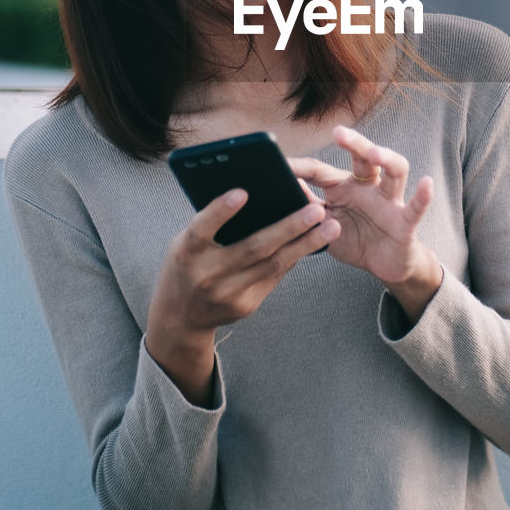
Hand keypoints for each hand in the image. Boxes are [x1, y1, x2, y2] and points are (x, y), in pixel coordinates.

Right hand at [146, 189, 338, 402]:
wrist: (180, 316)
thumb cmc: (187, 264)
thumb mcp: (187, 242)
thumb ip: (211, 224)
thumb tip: (256, 196)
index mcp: (186, 253)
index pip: (202, 230)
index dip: (220, 211)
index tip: (243, 192)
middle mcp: (206, 276)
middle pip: (252, 249)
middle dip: (288, 228)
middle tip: (316, 209)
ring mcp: (227, 295)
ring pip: (272, 265)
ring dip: (304, 244)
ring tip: (329, 227)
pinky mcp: (245, 306)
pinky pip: (274, 277)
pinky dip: (294, 257)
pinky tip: (313, 242)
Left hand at [288, 126, 439, 305]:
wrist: (385, 265)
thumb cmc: (354, 240)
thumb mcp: (324, 226)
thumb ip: (308, 209)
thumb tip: (284, 190)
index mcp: (344, 188)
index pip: (322, 171)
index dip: (301, 168)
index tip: (280, 164)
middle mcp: (368, 188)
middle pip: (364, 158)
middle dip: (354, 143)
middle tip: (339, 132)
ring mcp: (389, 202)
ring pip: (394, 173)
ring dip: (386, 160)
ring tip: (376, 153)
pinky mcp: (406, 222)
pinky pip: (416, 207)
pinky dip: (422, 195)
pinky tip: (426, 183)